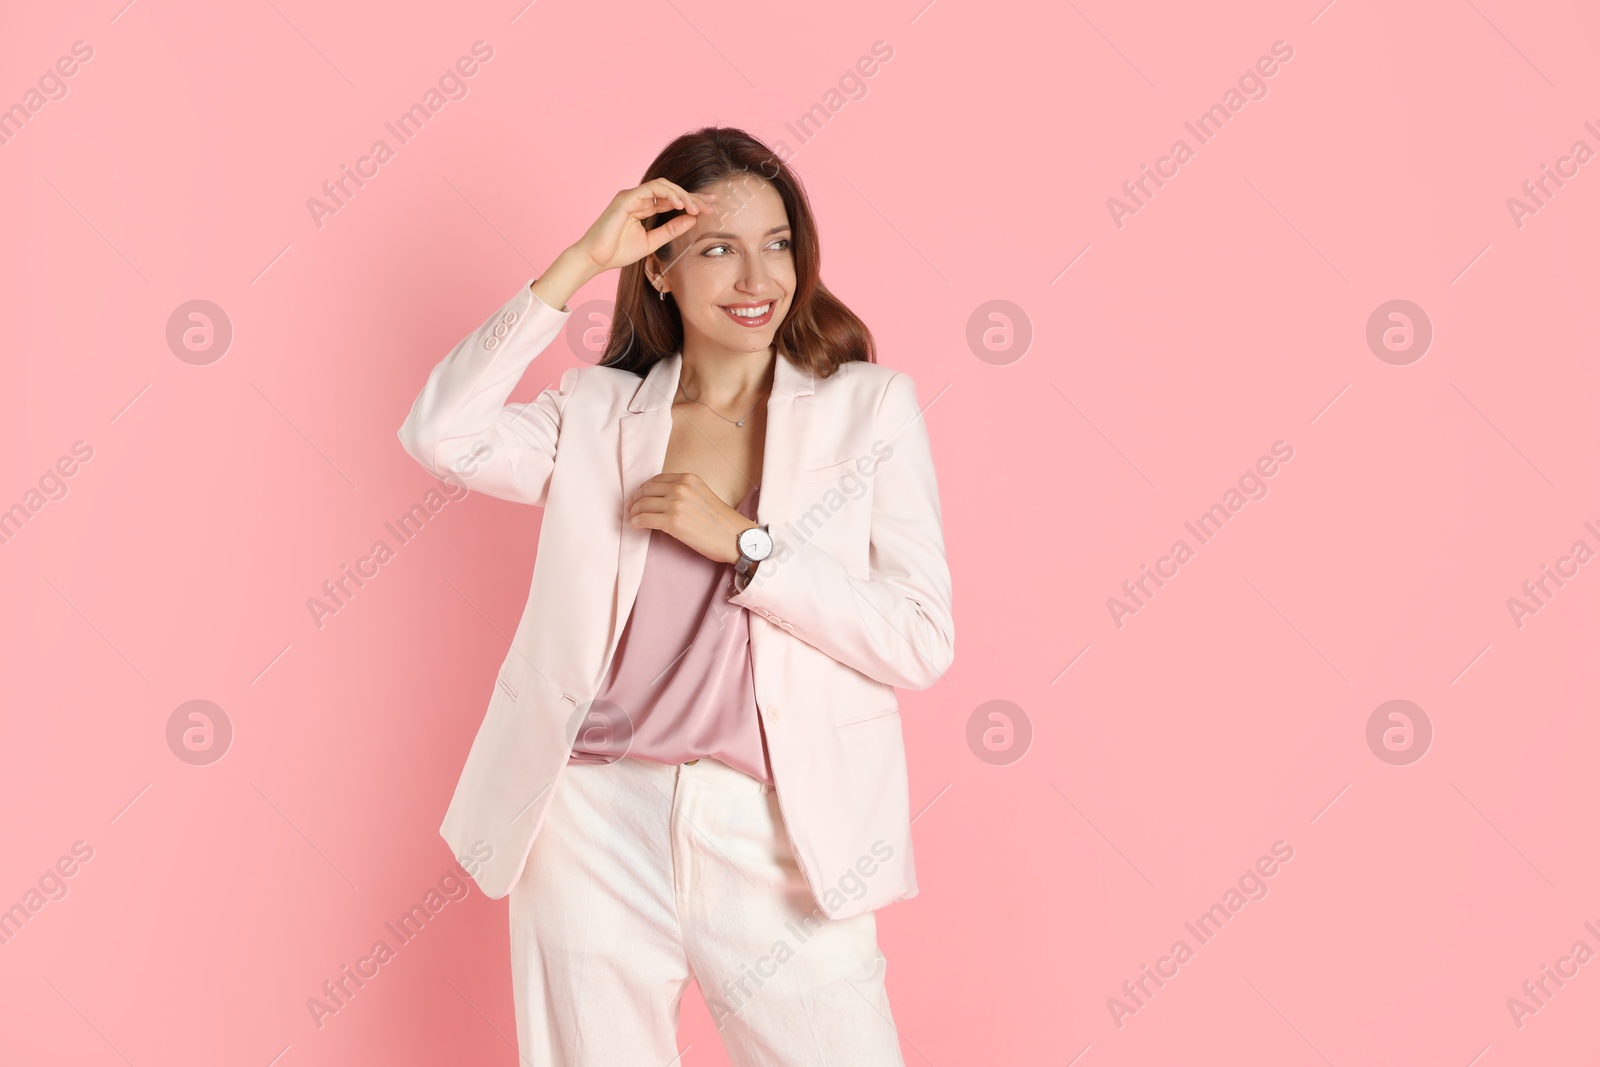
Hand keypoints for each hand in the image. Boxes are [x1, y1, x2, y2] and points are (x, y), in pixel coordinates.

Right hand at [573, 179, 713, 276]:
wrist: (595, 259)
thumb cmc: (617, 252)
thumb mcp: (651, 242)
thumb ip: (670, 231)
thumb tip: (691, 220)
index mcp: (644, 207)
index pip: (673, 200)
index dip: (692, 202)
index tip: (711, 207)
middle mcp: (639, 198)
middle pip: (672, 191)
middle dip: (693, 196)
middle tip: (711, 204)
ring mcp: (632, 196)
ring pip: (664, 186)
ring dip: (683, 195)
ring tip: (696, 208)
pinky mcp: (626, 198)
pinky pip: (652, 190)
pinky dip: (668, 194)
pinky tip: (681, 205)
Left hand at [628, 472, 750, 564]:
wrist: (735, 537)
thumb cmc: (721, 521)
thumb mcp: (702, 495)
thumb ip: (684, 492)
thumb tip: (661, 499)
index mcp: (688, 479)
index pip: (656, 479)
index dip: (644, 489)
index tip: (640, 497)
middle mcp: (680, 488)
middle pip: (646, 490)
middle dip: (636, 500)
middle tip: (633, 509)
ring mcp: (676, 504)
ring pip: (642, 504)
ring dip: (634, 512)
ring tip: (633, 518)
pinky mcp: (672, 522)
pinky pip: (645, 519)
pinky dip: (636, 522)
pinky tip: (636, 526)